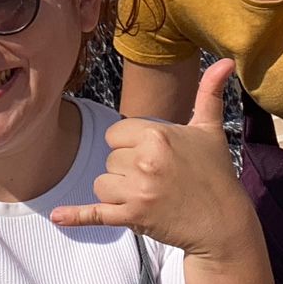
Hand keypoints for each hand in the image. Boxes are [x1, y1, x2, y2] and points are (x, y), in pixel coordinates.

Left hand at [50, 61, 256, 259]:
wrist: (224, 223)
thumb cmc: (216, 173)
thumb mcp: (210, 130)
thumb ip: (209, 93)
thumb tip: (225, 61)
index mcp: (156, 134)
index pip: (115, 135)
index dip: (129, 146)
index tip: (153, 156)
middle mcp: (144, 160)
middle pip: (109, 159)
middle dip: (126, 170)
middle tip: (157, 178)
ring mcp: (137, 191)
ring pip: (102, 184)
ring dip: (118, 192)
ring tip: (148, 195)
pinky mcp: (133, 217)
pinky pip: (96, 213)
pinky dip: (75, 216)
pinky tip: (57, 217)